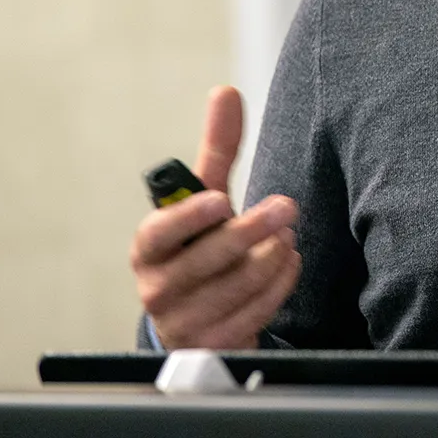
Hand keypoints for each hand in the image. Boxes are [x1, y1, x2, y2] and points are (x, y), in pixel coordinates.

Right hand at [129, 86, 301, 349]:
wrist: (199, 319)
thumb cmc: (201, 247)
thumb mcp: (205, 202)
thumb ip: (215, 152)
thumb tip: (226, 92)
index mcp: (149, 249)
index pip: (160, 233)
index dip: (188, 217)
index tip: (220, 200)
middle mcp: (157, 288)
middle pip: (207, 261)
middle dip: (251, 232)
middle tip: (287, 208)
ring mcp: (183, 322)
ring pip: (236, 288)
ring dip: (271, 259)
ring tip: (288, 238)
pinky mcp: (211, 346)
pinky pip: (252, 315)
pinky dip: (277, 285)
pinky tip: (288, 264)